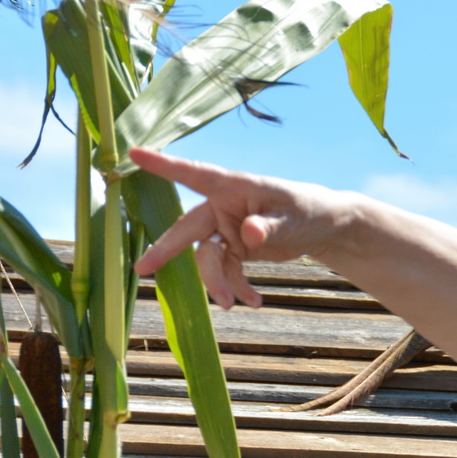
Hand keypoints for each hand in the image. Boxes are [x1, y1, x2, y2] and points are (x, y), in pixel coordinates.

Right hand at [131, 147, 348, 308]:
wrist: (323, 227)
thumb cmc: (308, 211)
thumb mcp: (293, 219)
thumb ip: (269, 226)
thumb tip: (247, 233)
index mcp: (234, 188)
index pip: (194, 174)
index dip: (162, 165)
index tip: (133, 152)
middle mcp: (223, 207)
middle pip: (189, 228)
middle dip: (167, 250)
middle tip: (143, 269)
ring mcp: (226, 230)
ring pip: (207, 258)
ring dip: (217, 282)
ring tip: (234, 305)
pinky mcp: (234, 250)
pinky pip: (226, 272)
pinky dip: (237, 288)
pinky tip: (254, 302)